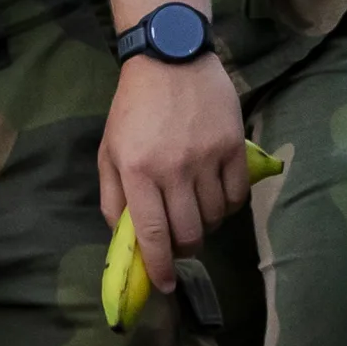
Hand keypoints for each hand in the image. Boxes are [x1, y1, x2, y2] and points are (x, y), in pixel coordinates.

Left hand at [97, 51, 250, 292]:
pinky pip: (237, 194)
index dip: (159, 267)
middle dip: (184, 249)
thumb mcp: (109, 152)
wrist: (171, 58)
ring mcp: (207, 156)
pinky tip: (217, 199)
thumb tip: (125, 239)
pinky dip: (228, 207)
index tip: (164, 287)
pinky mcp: (234, 144)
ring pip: (214, 217)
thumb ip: (113, 198)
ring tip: (197, 216)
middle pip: (188, 232)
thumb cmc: (134, 109)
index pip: (152, 234)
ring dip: (205, 227)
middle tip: (180, 244)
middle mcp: (174, 168)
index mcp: (138, 172)